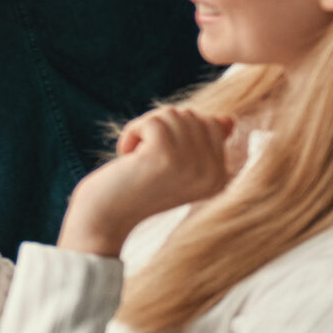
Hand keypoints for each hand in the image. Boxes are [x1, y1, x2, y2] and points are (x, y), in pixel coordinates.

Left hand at [57, 107, 235, 256]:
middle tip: (144, 155)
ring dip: (144, 128)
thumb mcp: (176, 166)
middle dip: (161, 126)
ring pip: (172, 115)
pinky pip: (152, 121)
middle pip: (192, 116)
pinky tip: (126, 154)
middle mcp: (212, 174)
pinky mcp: (165, 157)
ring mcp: (191, 166)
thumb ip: (201, 144)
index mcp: (219, 178)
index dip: (177, 129)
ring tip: (136, 156)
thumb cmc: (136, 187)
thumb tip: (227, 120)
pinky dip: (132, 131)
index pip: (213, 125)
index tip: (159, 154)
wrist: (106, 217)